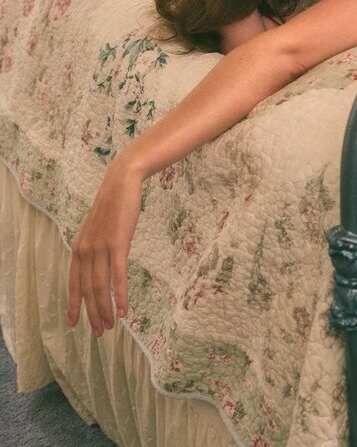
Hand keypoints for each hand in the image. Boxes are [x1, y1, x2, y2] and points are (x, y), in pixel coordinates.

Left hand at [66, 157, 142, 334]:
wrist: (122, 183)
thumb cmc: (113, 205)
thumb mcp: (98, 229)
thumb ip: (95, 247)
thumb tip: (98, 265)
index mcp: (79, 248)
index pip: (74, 283)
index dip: (74, 304)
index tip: (74, 323)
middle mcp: (86, 250)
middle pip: (88, 290)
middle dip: (92, 314)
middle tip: (100, 332)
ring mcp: (101, 247)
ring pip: (100, 287)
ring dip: (105, 310)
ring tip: (111, 325)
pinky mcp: (118, 244)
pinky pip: (117, 276)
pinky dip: (119, 295)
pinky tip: (123, 309)